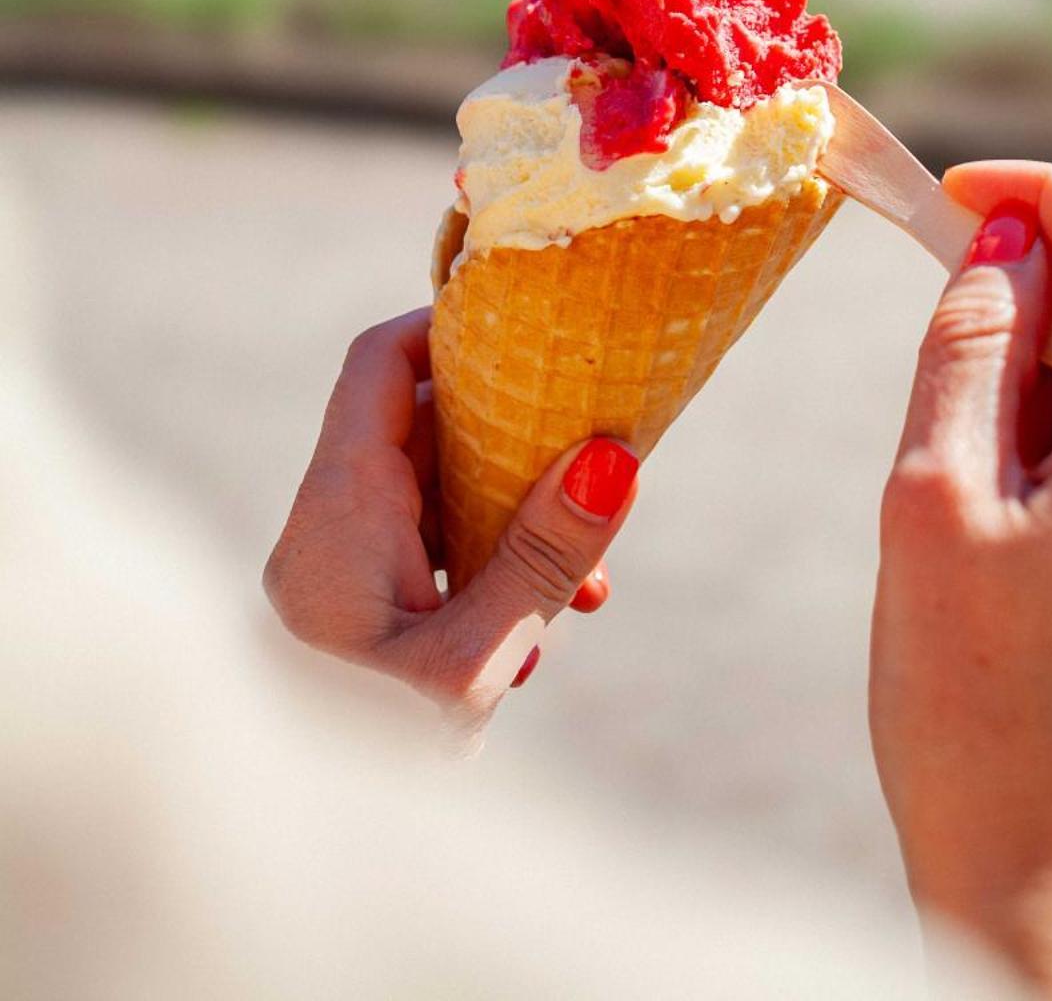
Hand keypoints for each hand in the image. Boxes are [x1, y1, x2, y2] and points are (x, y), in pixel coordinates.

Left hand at [264, 310, 636, 730]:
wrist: (302, 864)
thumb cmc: (364, 770)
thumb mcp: (471, 667)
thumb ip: (541, 559)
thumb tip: (611, 456)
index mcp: (331, 518)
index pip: (376, 368)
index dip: (450, 327)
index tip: (535, 323)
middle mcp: (324, 531)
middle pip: (418, 427)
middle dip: (515, 436)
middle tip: (597, 454)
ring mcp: (338, 576)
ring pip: (434, 494)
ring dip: (516, 515)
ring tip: (591, 578)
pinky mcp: (358, 620)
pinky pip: (431, 554)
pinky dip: (493, 567)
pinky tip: (548, 631)